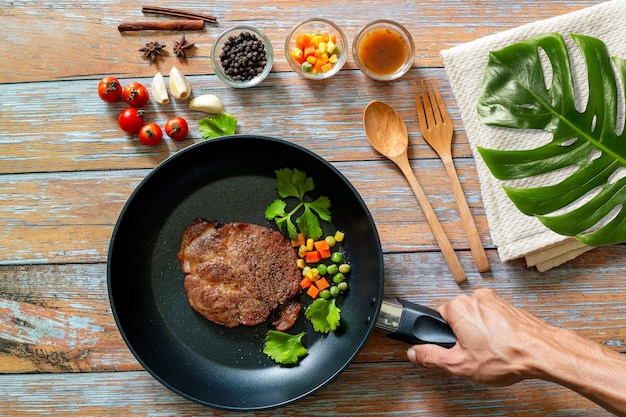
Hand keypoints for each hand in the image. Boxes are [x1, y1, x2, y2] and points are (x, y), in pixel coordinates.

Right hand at [407, 288, 549, 385]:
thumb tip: (414, 353)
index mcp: (459, 307)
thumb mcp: (460, 365)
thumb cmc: (506, 356)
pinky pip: (492, 317)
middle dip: (462, 334)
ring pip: (476, 317)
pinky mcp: (508, 305)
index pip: (438, 317)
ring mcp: (494, 299)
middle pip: (457, 316)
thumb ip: (431, 357)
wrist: (541, 352)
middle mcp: (475, 297)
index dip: (445, 336)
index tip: (453, 347)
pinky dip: (494, 330)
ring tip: (490, 351)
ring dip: (479, 332)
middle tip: (472, 353)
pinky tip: (501, 345)